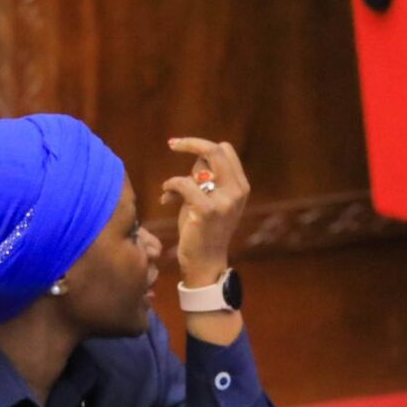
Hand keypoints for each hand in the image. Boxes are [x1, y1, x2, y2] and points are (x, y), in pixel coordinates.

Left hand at [163, 137, 249, 287]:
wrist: (205, 263)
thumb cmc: (203, 231)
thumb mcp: (209, 201)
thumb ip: (206, 180)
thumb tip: (193, 160)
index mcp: (240, 187)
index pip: (225, 150)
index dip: (203, 145)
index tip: (182, 145)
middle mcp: (237, 191)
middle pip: (216, 150)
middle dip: (191, 143)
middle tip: (172, 144)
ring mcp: (225, 201)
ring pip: (200, 165)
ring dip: (178, 177)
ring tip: (170, 192)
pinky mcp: (207, 210)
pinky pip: (184, 184)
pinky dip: (171, 186)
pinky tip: (165, 197)